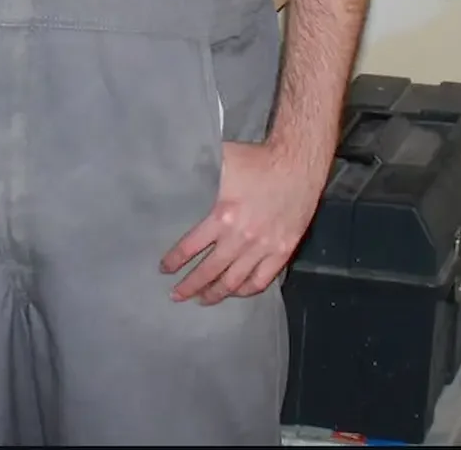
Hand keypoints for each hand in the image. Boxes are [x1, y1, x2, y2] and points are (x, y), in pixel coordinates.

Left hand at [161, 138, 323, 303]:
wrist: (296, 165)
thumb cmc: (256, 160)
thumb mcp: (220, 160)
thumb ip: (197, 169)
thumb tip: (172, 167)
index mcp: (222, 216)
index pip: (192, 246)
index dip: (176, 260)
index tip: (164, 269)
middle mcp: (241, 238)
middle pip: (211, 271)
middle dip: (190, 285)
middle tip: (176, 296)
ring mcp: (264, 248)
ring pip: (235, 281)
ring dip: (216, 293)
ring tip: (202, 300)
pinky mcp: (282, 252)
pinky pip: (262, 280)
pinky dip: (246, 290)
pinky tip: (235, 293)